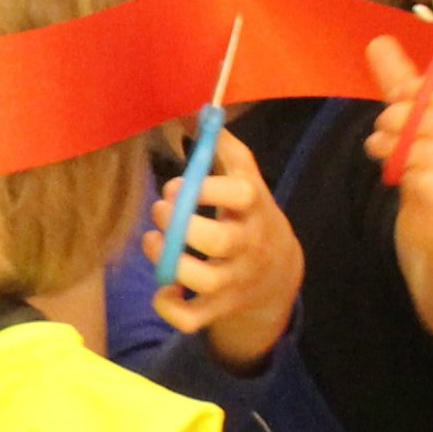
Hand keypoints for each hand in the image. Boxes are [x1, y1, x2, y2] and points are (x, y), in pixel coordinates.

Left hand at [138, 130, 300, 371]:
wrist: (278, 274)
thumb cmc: (248, 215)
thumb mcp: (245, 178)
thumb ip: (221, 147)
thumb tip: (196, 112)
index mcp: (254, 210)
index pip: (241, 195)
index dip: (205, 186)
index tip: (181, 183)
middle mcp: (248, 247)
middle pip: (217, 240)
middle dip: (178, 224)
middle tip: (162, 210)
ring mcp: (234, 282)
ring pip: (201, 280)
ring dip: (166, 260)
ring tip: (154, 241)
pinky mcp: (219, 309)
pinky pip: (191, 319)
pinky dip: (168, 307)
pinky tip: (163, 287)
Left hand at [367, 35, 432, 261]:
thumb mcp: (418, 117)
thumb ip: (401, 80)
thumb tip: (378, 40)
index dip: (419, 87)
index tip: (397, 94)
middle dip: (397, 117)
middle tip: (382, 125)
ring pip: (424, 146)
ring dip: (391, 145)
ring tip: (380, 147)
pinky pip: (423, 176)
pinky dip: (401, 171)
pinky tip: (396, 172)